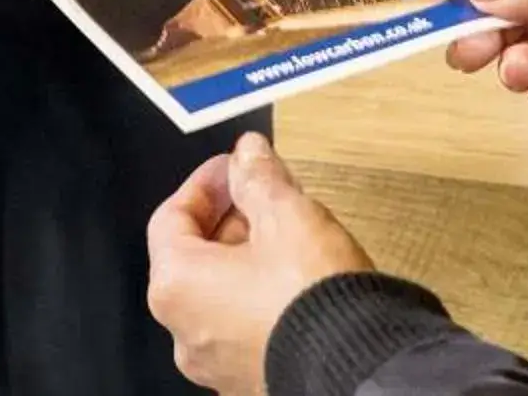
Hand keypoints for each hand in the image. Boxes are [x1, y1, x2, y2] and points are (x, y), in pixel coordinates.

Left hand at [147, 132, 375, 395]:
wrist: (355, 363)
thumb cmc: (310, 295)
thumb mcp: (286, 215)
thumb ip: (259, 178)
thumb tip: (247, 154)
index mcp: (177, 286)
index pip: (171, 217)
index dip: (206, 184)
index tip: (235, 166)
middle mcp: (185, 331)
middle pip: (193, 257)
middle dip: (229, 219)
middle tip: (265, 194)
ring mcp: (216, 363)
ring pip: (218, 295)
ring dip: (245, 258)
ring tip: (288, 235)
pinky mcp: (248, 379)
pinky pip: (241, 327)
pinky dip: (258, 297)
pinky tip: (296, 280)